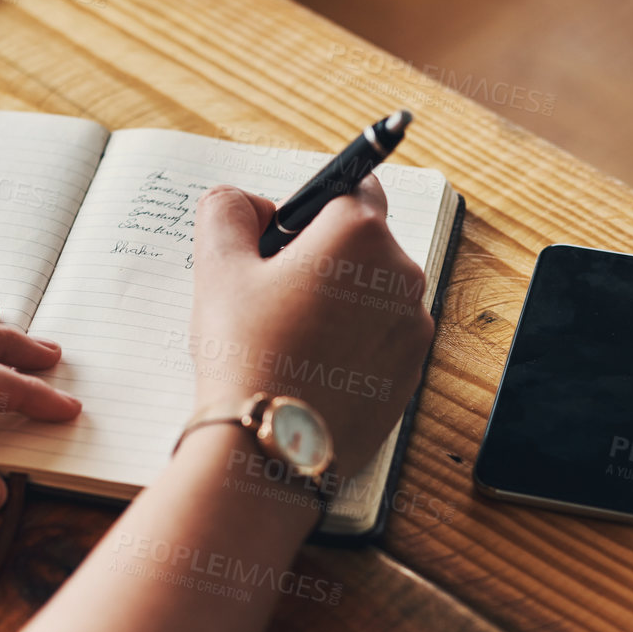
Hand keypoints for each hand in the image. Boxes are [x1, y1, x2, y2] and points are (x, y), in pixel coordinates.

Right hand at [189, 177, 434, 474]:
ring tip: (289, 339)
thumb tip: (248, 204)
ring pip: (373, 294)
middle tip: (272, 295)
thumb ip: (227, 210)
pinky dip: (352, 344)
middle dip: (323, 257)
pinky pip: (381, 339)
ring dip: (339, 302)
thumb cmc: (247, 353)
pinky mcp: (412, 372)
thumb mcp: (218, 266)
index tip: (283, 238)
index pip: (353, 186)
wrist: (272, 446)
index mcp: (360, 234)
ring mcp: (414, 328)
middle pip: (364, 243)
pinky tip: (311, 368)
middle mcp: (402, 274)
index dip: (313, 206)